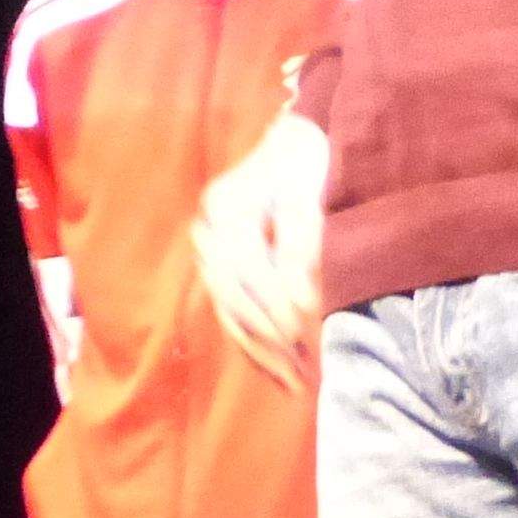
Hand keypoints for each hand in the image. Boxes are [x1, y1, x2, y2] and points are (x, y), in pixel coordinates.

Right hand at [193, 110, 330, 389]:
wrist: (287, 138)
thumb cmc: (303, 159)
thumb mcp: (308, 192)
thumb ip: (303, 244)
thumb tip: (302, 305)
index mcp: (226, 209)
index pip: (247, 271)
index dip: (275, 305)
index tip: (305, 333)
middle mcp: (209, 231)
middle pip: (233, 297)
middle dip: (267, 337)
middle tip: (301, 372)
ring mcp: (209, 248)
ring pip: (228, 309)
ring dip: (258, 347)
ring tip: (290, 379)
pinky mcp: (218, 262)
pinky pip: (228, 308)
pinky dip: (249, 338)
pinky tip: (272, 362)